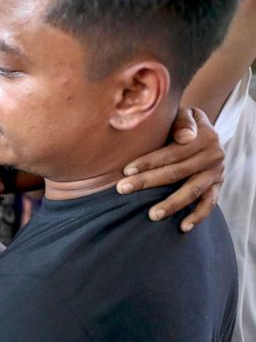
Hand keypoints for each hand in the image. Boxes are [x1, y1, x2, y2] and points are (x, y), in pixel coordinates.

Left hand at [116, 107, 223, 231]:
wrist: (202, 130)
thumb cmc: (181, 123)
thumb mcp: (184, 114)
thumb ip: (182, 121)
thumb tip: (184, 137)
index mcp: (205, 136)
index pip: (172, 152)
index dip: (149, 161)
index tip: (126, 169)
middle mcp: (213, 155)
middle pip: (177, 172)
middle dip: (147, 182)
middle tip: (123, 189)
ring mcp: (216, 172)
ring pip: (192, 191)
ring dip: (171, 204)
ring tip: (151, 215)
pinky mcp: (217, 186)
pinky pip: (209, 204)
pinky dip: (198, 216)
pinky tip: (182, 227)